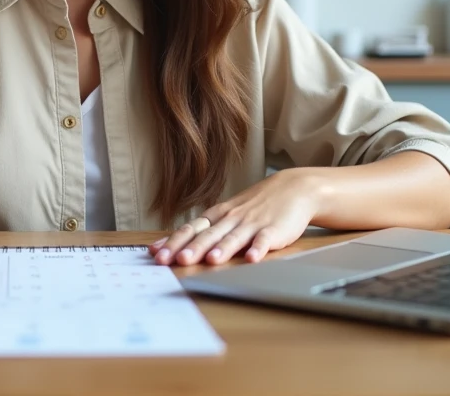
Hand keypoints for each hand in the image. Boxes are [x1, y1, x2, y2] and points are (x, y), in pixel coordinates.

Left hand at [149, 170, 321, 265]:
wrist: (292, 189)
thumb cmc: (255, 205)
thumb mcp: (228, 213)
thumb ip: (205, 230)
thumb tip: (176, 246)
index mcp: (218, 215)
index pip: (191, 228)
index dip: (173, 241)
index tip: (157, 254)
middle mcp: (232, 218)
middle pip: (209, 234)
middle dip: (192, 248)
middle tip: (177, 260)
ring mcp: (252, 223)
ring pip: (234, 237)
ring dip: (222, 249)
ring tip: (211, 260)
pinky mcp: (274, 230)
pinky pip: (265, 240)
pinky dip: (258, 249)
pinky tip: (252, 258)